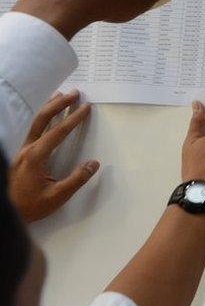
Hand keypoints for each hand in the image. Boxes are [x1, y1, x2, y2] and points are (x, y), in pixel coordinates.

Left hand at [9, 90, 99, 221]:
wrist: (7, 212)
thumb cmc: (30, 206)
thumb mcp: (57, 196)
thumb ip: (76, 179)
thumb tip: (94, 163)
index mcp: (35, 156)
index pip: (57, 132)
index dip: (73, 118)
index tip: (86, 108)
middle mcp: (25, 148)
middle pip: (42, 119)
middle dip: (59, 104)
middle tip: (74, 93)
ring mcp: (19, 150)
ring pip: (33, 122)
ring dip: (47, 107)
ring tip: (59, 95)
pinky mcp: (18, 154)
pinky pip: (29, 129)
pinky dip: (39, 118)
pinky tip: (44, 116)